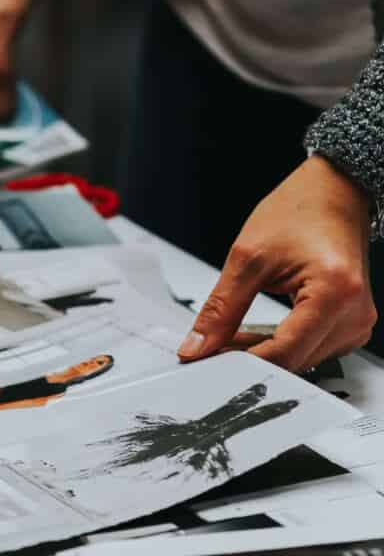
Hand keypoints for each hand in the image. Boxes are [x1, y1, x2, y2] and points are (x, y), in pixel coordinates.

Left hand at [179, 156, 376, 371]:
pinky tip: (255, 334)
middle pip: (293, 362)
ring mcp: (357, 321)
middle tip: (208, 349)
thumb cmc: (300, 212)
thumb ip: (220, 309)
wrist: (332, 192)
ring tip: (230, 335)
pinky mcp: (351, 323)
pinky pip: (311, 350)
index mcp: (335, 293)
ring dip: (263, 354)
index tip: (206, 363)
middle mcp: (355, 313)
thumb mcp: (247, 258)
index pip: (284, 353)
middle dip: (248, 359)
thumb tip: (198, 346)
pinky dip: (280, 346)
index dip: (240, 363)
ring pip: (301, 361)